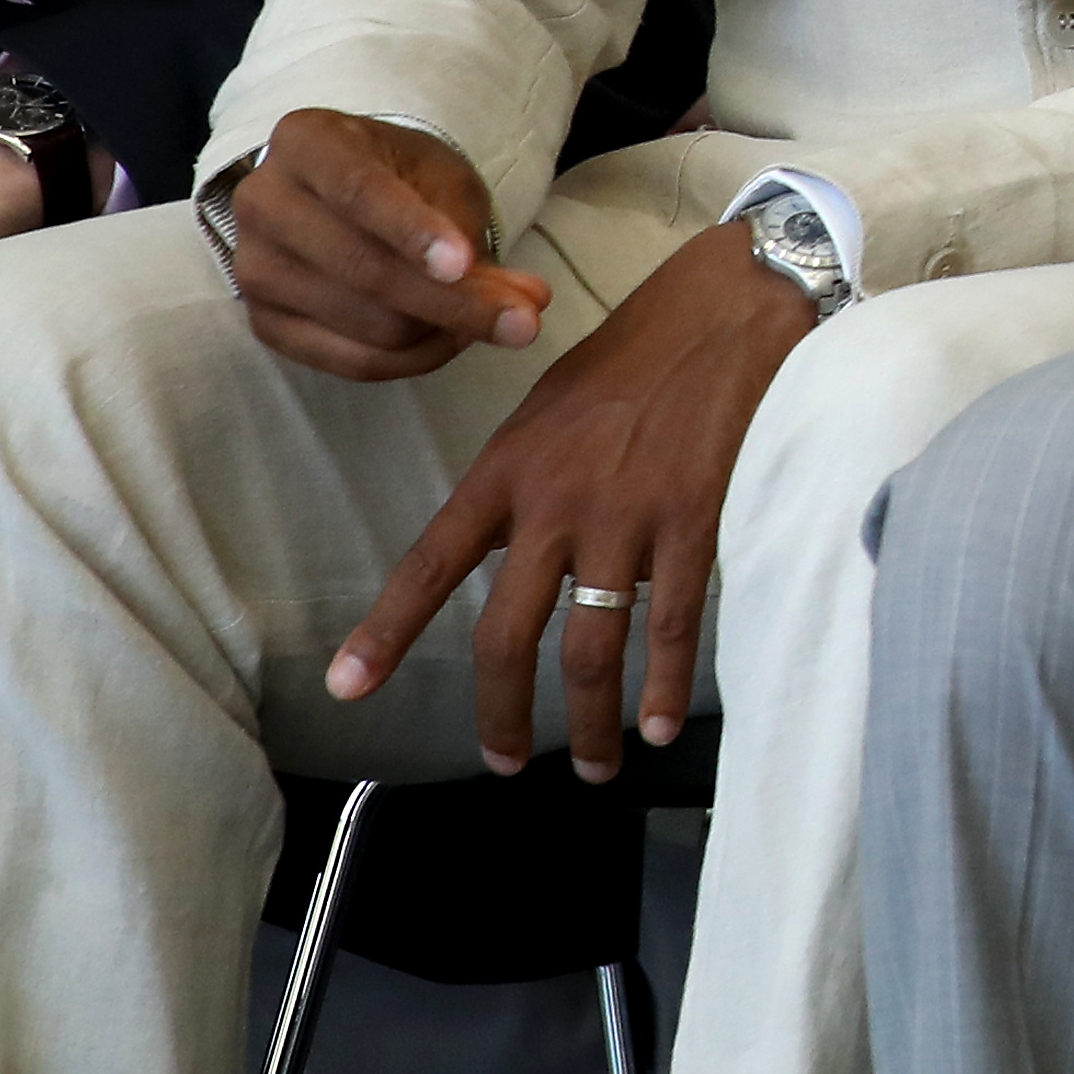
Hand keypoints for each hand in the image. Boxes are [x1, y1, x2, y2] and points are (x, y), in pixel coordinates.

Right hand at [227, 110, 549, 380]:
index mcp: (304, 142)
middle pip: (364, 270)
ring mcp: (254, 268)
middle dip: (454, 303)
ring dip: (443, 333)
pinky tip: (449, 340)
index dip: (412, 231)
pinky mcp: (264, 323)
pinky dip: (414, 360)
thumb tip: (525, 304)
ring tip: (486, 317)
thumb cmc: (400, 176)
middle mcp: (264, 203)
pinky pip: (351, 363)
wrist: (346, 195)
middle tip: (525, 319)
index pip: (358, 192)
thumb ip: (472, 234)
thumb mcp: (443, 180)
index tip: (464, 264)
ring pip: (367, 325)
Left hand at [323, 218, 813, 777]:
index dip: (387, 630)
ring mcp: (624, 516)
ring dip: (590, 721)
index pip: (432, 562)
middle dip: (500, 714)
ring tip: (597, 763)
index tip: (348, 686)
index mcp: (507, 469)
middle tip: (506, 761)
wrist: (726, 310)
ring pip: (589, 648)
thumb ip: (523, 485)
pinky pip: (671, 624)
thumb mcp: (549, 410)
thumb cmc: (637, 356)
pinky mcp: (692, 521)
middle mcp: (554, 501)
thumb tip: (512, 553)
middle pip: (506, 634)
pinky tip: (659, 722)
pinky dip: (663, 684)